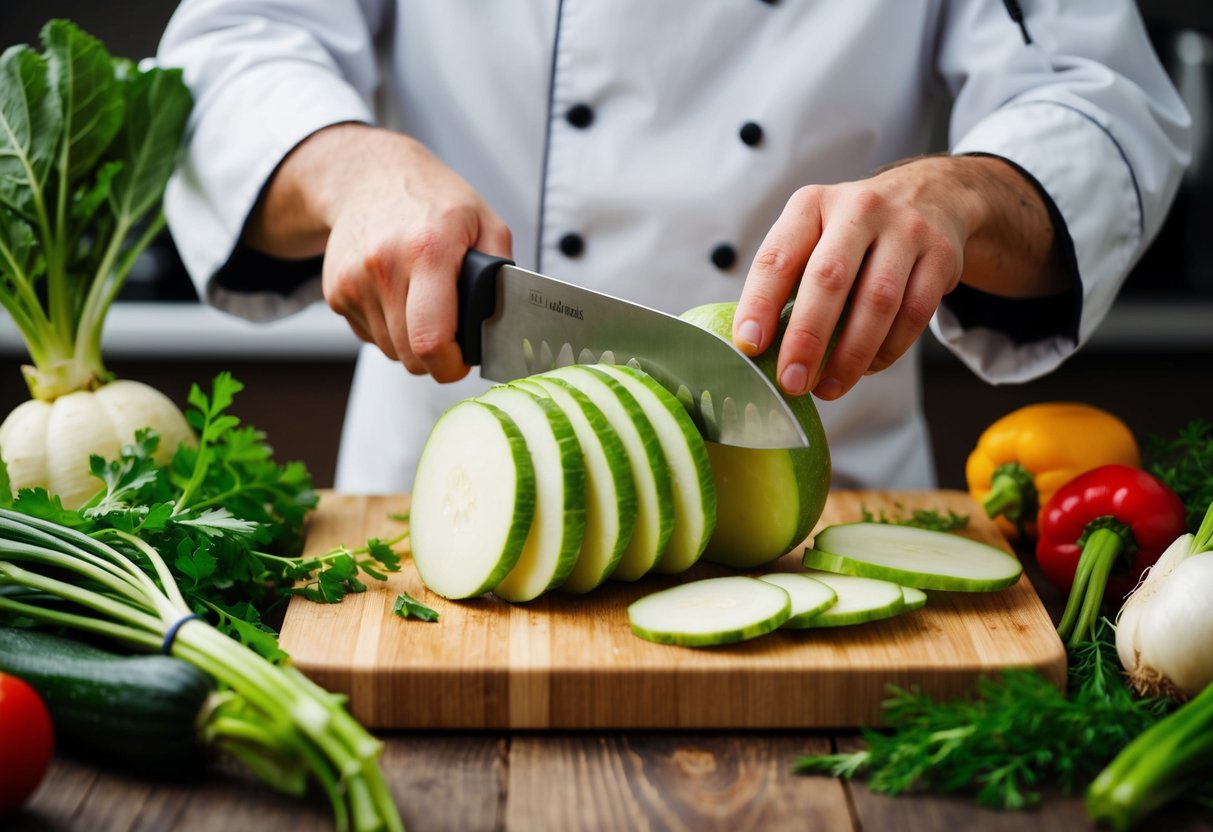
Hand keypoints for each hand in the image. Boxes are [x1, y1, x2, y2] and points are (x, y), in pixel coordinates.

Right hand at [246, 123, 511, 381]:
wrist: (370, 176)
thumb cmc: (433, 201)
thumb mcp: (485, 222)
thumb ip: (501, 272)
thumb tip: (509, 320)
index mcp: (428, 251)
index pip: (431, 340)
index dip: (450, 365)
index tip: (461, 361)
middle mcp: (384, 267)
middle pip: (410, 355)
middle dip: (435, 356)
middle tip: (450, 331)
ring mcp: (354, 281)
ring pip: (389, 351)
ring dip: (410, 341)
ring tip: (421, 302)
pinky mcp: (334, 292)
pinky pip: (368, 336)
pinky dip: (387, 328)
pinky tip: (396, 295)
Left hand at [732, 155, 1063, 398]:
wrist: (930, 197)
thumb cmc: (851, 233)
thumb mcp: (814, 234)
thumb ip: (788, 279)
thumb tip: (758, 347)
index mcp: (811, 205)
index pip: (778, 257)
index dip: (760, 303)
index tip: (748, 345)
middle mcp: (858, 209)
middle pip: (829, 279)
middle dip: (807, 338)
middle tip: (792, 381)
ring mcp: (905, 229)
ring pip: (877, 302)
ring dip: (850, 355)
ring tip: (828, 388)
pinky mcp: (941, 255)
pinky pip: (914, 314)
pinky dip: (888, 350)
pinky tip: (866, 368)